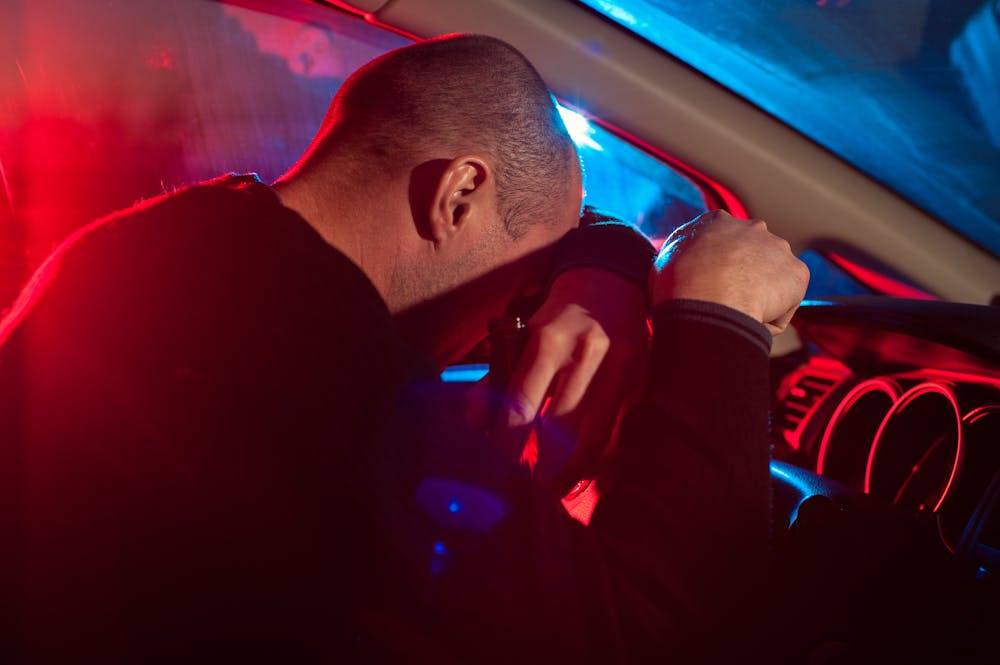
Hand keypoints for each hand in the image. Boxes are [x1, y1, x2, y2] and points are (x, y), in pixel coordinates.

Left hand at [495, 268, 648, 493]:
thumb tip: (470, 426)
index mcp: (549, 340)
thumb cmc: (558, 318)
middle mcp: (587, 353)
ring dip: (571, 472)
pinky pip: (620, 432)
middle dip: (541, 468)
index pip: (522, 403)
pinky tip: (583, 473)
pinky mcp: (643, 381)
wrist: (613, 281)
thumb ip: (495, 379)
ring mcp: (621, 368)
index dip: (507, 444)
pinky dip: (600, 458)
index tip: (495, 473)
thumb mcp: (523, 337)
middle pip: (561, 427)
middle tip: (525, 497)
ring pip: (595, 437)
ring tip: (552, 493)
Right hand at [651, 210, 808, 334]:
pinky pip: (786, 303)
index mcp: (718, 221)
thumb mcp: (665, 259)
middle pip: (753, 256)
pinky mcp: (798, 273)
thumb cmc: (678, 284)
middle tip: (728, 300)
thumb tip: (682, 263)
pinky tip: (752, 320)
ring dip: (761, 296)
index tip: (712, 283)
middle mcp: (753, 227)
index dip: (719, 265)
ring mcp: (779, 249)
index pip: (725, 241)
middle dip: (746, 276)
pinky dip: (773, 316)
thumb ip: (680, 254)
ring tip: (739, 314)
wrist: (706, 300)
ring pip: (772, 279)